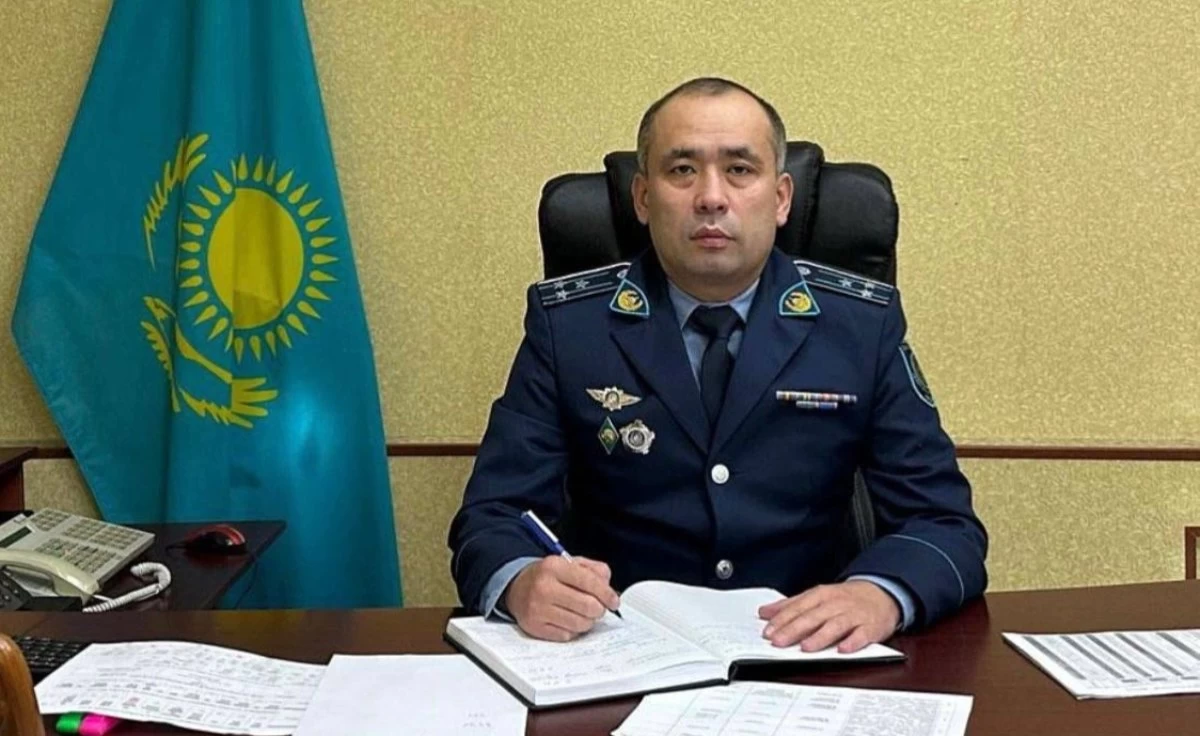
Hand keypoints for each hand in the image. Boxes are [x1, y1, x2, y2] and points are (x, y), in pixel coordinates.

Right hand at [504, 556, 620, 641]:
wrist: (516, 587)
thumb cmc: (548, 576)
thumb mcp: (570, 563)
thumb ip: (594, 570)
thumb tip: (609, 589)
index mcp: (554, 566)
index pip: (590, 582)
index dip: (607, 594)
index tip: (614, 601)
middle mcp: (544, 587)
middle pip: (588, 606)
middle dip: (599, 609)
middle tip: (598, 608)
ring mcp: (537, 609)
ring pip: (580, 624)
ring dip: (588, 621)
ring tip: (582, 613)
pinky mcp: (534, 627)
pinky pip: (567, 635)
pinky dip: (573, 630)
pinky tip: (568, 620)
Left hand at [757, 580, 899, 653]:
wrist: (881, 593)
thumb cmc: (845, 598)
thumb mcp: (816, 596)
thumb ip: (790, 605)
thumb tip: (764, 613)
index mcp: (821, 595)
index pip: (798, 607)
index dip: (782, 620)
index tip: (768, 631)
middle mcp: (836, 604)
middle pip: (813, 617)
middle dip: (794, 629)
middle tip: (779, 641)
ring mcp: (854, 615)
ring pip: (835, 625)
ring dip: (820, 636)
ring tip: (806, 647)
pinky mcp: (871, 627)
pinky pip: (862, 635)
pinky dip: (853, 642)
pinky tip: (843, 649)